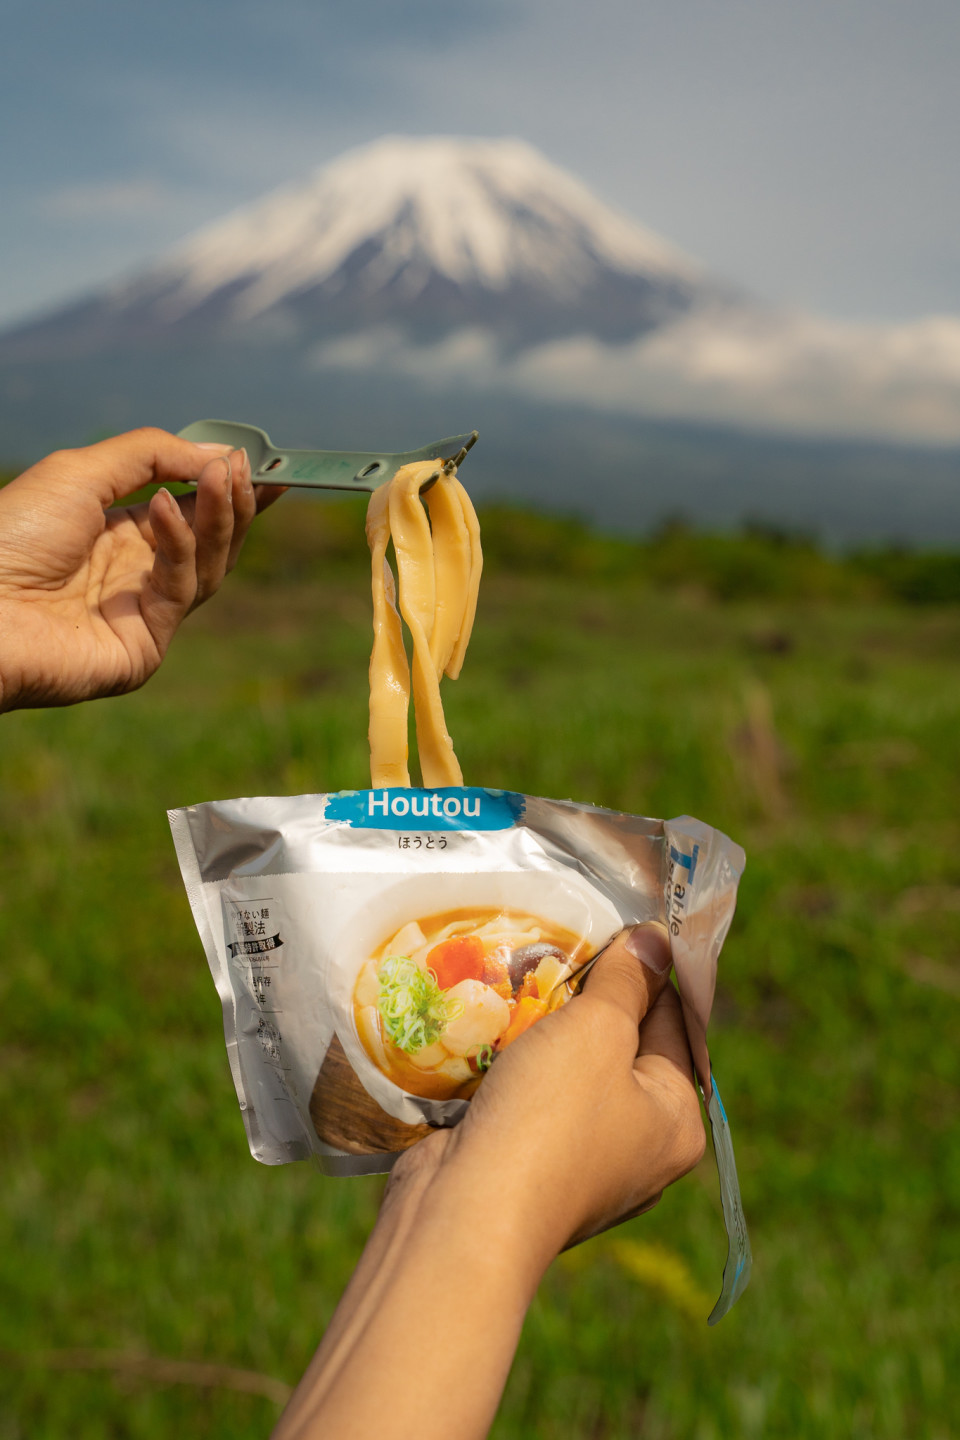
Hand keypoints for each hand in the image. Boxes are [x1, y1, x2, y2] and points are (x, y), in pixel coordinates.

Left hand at [0, 428, 282, 710]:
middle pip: (212, 541)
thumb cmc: (10, 536)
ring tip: (220, 476)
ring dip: (219, 519)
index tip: (268, 465)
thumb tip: (220, 452)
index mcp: (120, 536)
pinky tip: (162, 509)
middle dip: (234, 502)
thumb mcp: (81, 473)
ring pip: (209, 566)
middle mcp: (137, 576)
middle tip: (249, 468)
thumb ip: (152, 455)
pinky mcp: (146, 646)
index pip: (194, 512)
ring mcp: (145, 614)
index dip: (231, 490)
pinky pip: (180, 590)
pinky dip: (179, 546)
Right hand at [274, 925, 705, 1439]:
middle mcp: (639, 1146)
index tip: (614, 924)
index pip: (677, 1021)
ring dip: (544, 1028)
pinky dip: (513, 1063)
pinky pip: (531, 1096)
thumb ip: (628, 980)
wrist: (464, 1215)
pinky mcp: (527, 1164)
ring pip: (571, 1069)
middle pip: (623, 1045)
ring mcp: (581, 1160)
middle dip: (589, 997)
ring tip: (516, 976)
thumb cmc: (549, 1117)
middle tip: (558, 944)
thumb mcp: (598, 1030)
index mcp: (677, 1120)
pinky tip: (488, 1028)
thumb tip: (656, 939)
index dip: (647, 969)